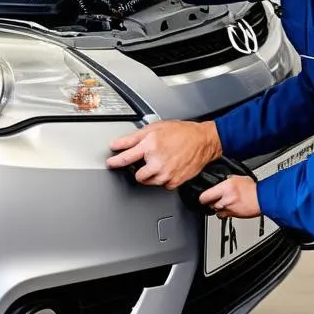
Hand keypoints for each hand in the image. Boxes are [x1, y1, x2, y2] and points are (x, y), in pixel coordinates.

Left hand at [107, 120, 221, 189]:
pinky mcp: (175, 181)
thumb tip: (116, 144)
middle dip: (139, 169)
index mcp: (150, 146)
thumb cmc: (181, 132)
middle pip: (137, 175)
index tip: (111, 164)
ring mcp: (166, 174)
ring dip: (151, 174)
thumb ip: (132, 138)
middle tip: (147, 160)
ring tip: (160, 162)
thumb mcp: (154, 128)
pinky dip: (163, 178)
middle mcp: (157, 162)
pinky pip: (162, 185)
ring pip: (149, 181)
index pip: (125, 158)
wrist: (202, 140)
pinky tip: (169, 167)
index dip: (115, 162)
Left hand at [199, 176, 260, 219]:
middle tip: (214, 198)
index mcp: (225, 187)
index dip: (202, 197)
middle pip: (209, 204)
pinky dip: (225, 212)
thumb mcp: (238, 178)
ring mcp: (229, 209)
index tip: (202, 196)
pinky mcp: (233, 216)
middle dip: (210, 202)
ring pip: (216, 211)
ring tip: (224, 202)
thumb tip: (221, 180)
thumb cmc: (253, 189)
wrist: (263, 199)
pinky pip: (224, 215)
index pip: (205, 196)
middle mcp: (225, 199)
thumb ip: (227, 180)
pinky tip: (230, 207)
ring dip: (218, 207)